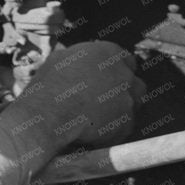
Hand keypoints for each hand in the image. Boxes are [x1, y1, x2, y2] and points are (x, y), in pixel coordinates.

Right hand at [18, 41, 144, 147]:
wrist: (50, 114)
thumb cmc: (51, 85)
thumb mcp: (60, 59)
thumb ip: (80, 59)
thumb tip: (78, 63)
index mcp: (110, 54)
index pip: (126, 60)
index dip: (116, 70)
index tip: (108, 78)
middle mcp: (125, 75)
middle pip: (134, 83)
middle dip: (123, 90)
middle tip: (104, 98)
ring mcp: (129, 101)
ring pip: (133, 105)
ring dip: (121, 109)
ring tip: (99, 116)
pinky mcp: (126, 125)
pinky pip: (124, 127)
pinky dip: (113, 130)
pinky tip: (95, 130)